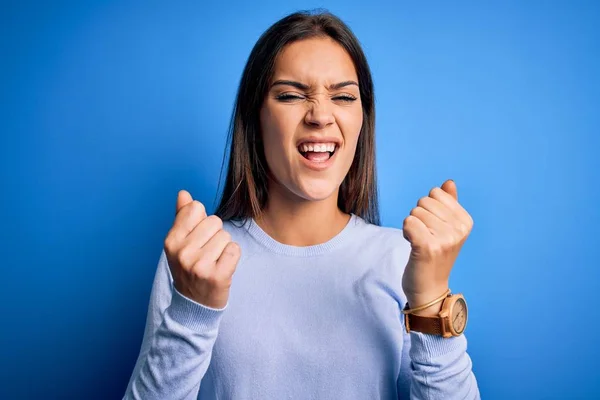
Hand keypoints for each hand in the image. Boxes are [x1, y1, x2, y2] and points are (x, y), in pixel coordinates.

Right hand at [163, 190, 240, 308]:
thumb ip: (182, 217)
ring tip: (213, 262)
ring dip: (224, 247)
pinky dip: (232, 257)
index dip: (202, 221)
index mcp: (171, 241)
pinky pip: (235, 249)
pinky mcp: (217, 276)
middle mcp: (183, 252)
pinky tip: (222, 268)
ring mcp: (199, 265)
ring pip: (226, 235)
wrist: (193, 306)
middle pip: (214, 221)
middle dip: (215, 234)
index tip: (197, 238)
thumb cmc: (189, 269)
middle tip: (207, 253)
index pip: (196, 209)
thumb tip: (183, 193)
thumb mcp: (179, 244)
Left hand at [401, 180, 472, 315]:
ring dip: (411, 226)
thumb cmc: (434, 256)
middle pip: (423, 201)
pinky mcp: (428, 247)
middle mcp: (459, 230)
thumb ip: (448, 204)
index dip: (427, 208)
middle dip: (418, 217)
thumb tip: (448, 182)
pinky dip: (406, 232)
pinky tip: (413, 245)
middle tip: (425, 237)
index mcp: (465, 221)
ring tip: (420, 243)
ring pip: (414, 212)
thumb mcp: (445, 228)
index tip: (432, 228)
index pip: (436, 193)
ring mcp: (445, 239)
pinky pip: (408, 222)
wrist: (429, 288)